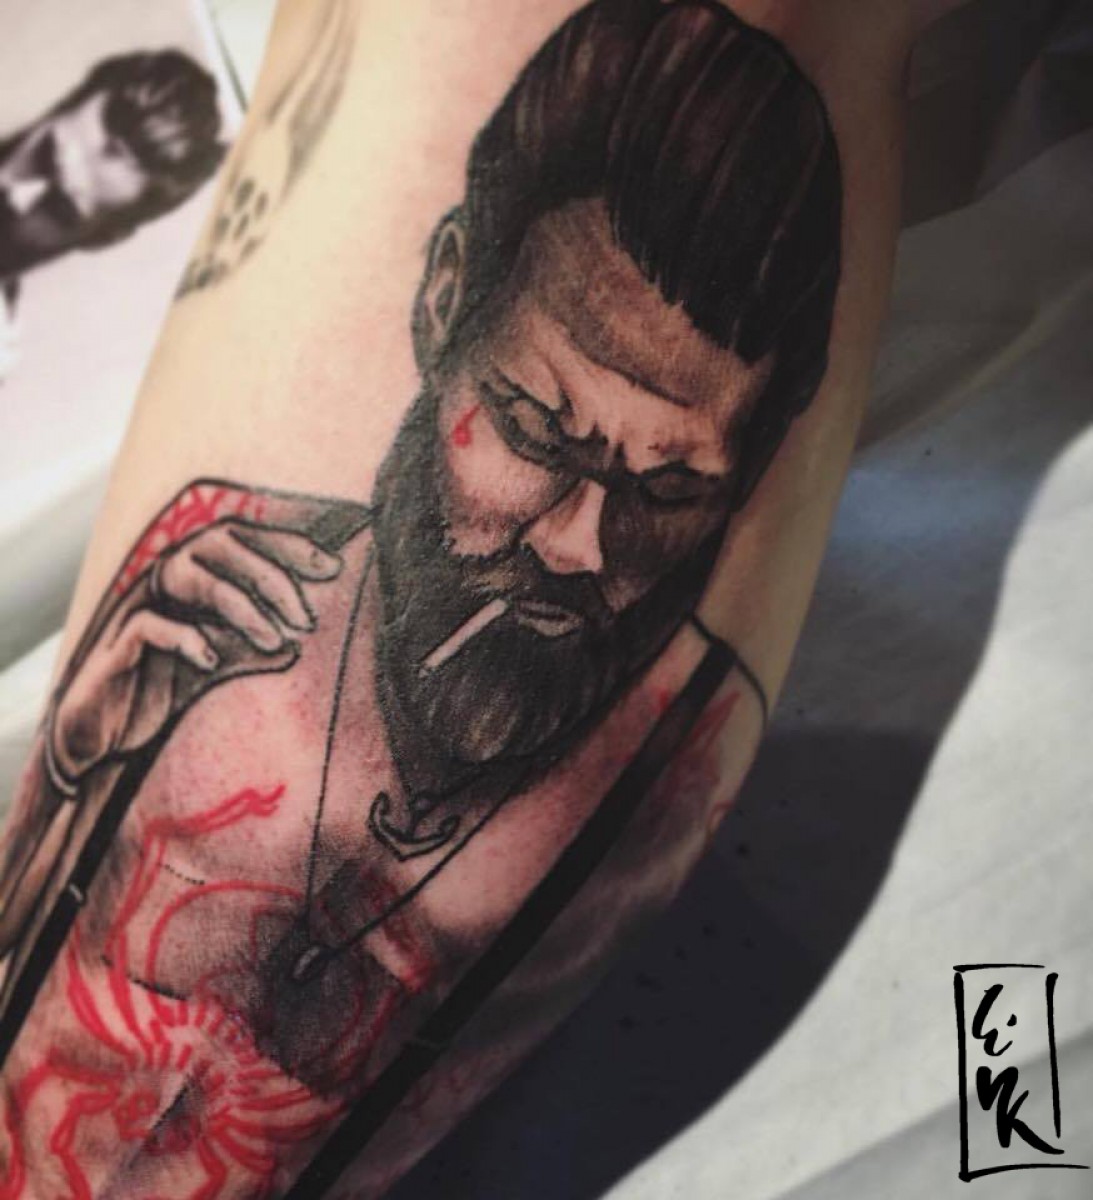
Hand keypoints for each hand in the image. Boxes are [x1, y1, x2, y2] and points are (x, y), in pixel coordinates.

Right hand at [51, 520, 341, 783]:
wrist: (97, 734)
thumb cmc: (158, 688)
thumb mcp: (216, 666)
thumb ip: (251, 651)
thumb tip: (296, 644)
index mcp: (192, 575)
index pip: (244, 539)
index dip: (288, 545)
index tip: (332, 566)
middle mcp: (164, 579)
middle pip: (221, 545)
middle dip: (272, 578)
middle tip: (306, 620)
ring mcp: (138, 606)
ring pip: (191, 579)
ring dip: (241, 608)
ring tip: (275, 641)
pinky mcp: (113, 645)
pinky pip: (149, 625)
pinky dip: (185, 638)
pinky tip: (210, 661)